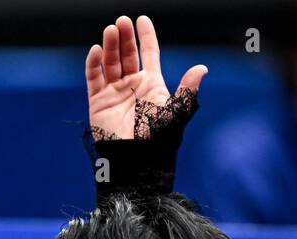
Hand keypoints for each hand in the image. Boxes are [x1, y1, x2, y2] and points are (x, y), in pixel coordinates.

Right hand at [86, 15, 206, 138]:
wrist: (136, 161)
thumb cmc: (158, 141)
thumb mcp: (176, 113)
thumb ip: (187, 91)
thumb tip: (202, 68)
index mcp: (152, 84)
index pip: (149, 53)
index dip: (146, 36)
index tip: (142, 19)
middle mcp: (132, 85)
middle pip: (127, 54)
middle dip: (125, 37)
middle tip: (122, 21)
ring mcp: (114, 92)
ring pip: (110, 62)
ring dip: (110, 46)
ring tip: (111, 30)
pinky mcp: (98, 102)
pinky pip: (94, 79)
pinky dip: (94, 64)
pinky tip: (97, 50)